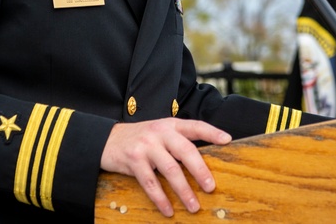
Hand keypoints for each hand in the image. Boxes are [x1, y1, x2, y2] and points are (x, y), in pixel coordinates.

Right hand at [100, 119, 231, 216]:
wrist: (107, 139)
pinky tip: (168, 210)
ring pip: (170, 169)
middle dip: (200, 170)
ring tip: (193, 206)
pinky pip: (150, 183)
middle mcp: (160, 132)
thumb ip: (178, 142)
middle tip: (211, 187)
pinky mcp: (133, 159)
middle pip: (185, 150)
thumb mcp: (160, 133)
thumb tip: (203, 164)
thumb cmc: (140, 139)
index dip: (211, 132)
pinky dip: (161, 198)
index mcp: (170, 125)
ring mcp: (146, 145)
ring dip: (183, 190)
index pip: (195, 126)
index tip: (227, 140)